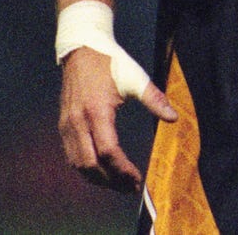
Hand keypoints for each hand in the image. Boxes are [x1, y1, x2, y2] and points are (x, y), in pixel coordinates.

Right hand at [60, 47, 175, 191]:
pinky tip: (103, 170)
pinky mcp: (63, 125)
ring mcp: (67, 125)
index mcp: (96, 111)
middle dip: (111, 181)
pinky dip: (86, 168)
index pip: (108, 151)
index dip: (122, 169)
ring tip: (119, 183)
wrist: (82, 50)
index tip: (137, 179)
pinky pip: (72, 155)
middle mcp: (77, 122)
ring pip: (78, 164)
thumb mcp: (136, 78)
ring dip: (98, 178)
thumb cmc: (111, 63)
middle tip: (131, 187)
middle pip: (90, 165)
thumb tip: (174, 118)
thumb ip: (154, 99)